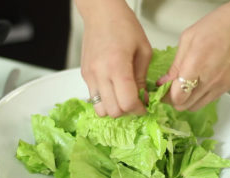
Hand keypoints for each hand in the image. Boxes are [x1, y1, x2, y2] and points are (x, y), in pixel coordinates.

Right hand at [78, 0, 151, 116]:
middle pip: (113, 111)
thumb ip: (141, 78)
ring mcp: (90, 76)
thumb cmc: (123, 25)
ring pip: (100, 110)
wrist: (101, 13)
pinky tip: (114, 90)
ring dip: (114, 109)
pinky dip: (105, 100)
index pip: (127, 103)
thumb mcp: (143, 51)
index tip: (144, 107)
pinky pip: (93, 98)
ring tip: (123, 98)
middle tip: (136, 103)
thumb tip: (143, 98)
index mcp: (117, 66)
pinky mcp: (85, 76)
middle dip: (127, 112)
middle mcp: (100, 73)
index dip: (139, 110)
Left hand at [157, 1, 229, 110]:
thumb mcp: (187, 40)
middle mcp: (209, 80)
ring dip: (186, 100)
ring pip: (197, 106)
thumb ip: (175, 65)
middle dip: (174, 100)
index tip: (162, 91)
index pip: (177, 97)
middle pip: (185, 106)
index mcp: (195, 66)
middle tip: (170, 90)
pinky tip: (197, 84)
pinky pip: (209, 100)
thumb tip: (164, 81)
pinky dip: (199, 97)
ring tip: (183, 87)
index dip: (166, 97)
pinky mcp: (229, 87)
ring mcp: (221, 85)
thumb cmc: (216, 26)